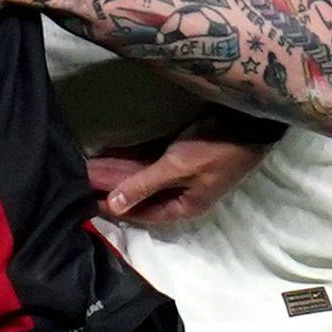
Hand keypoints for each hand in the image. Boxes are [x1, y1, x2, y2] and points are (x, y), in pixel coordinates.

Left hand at [87, 117, 272, 225]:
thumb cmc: (216, 147)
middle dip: (111, 185)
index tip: (87, 200)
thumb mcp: (179, 167)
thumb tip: (113, 205)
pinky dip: (131, 155)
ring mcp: (181, 172)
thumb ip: (144, 185)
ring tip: (88, 164)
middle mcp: (181, 192)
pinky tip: (109, 151)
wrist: (250, 118)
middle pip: (139, 192)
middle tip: (80, 177)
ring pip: (142, 174)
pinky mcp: (181, 152)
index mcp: (184, 205)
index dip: (115, 207)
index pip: (142, 212)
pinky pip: (149, 158)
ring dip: (118, 169)